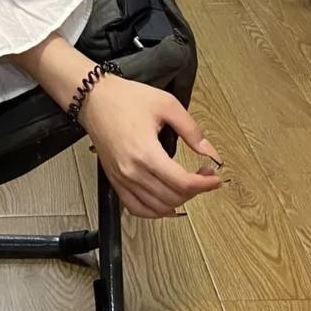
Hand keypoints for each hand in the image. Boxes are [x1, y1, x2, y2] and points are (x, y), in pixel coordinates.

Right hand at [79, 74, 223, 218]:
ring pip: (157, 207)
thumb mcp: (167, 105)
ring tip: (187, 186)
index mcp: (146, 153)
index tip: (216, 178)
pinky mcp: (114, 180)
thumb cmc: (126, 99)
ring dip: (178, 201)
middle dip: (195, 191)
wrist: (94, 99)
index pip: (182, 183)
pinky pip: (136, 208)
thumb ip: (191, 130)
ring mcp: (121, 178)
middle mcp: (132, 171)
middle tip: (205, 176)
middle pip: (172, 197)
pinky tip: (166, 202)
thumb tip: (209, 151)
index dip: (205, 184)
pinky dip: (154, 211)